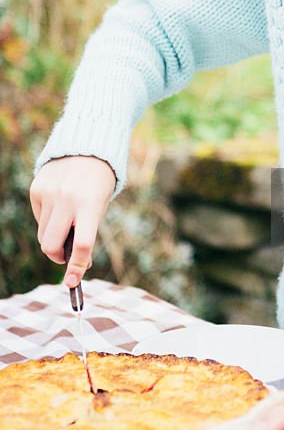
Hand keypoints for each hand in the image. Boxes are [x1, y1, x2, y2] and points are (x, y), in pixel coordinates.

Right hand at [29, 156, 115, 286]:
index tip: (73, 282)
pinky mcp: (36, 189)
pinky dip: (49, 219)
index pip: (82, 243)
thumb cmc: (98, 183)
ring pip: (43, 234)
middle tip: (66, 256)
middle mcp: (66, 198)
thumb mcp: (100, 206)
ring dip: (54, 238)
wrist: (87, 148)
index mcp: (89, 203)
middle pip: (50, 245)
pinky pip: (39, 217)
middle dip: (57, 257)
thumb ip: (88, 233)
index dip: (77, 266)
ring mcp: (48, 193)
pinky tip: (60, 204)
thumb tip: (78, 265)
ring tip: (67, 223)